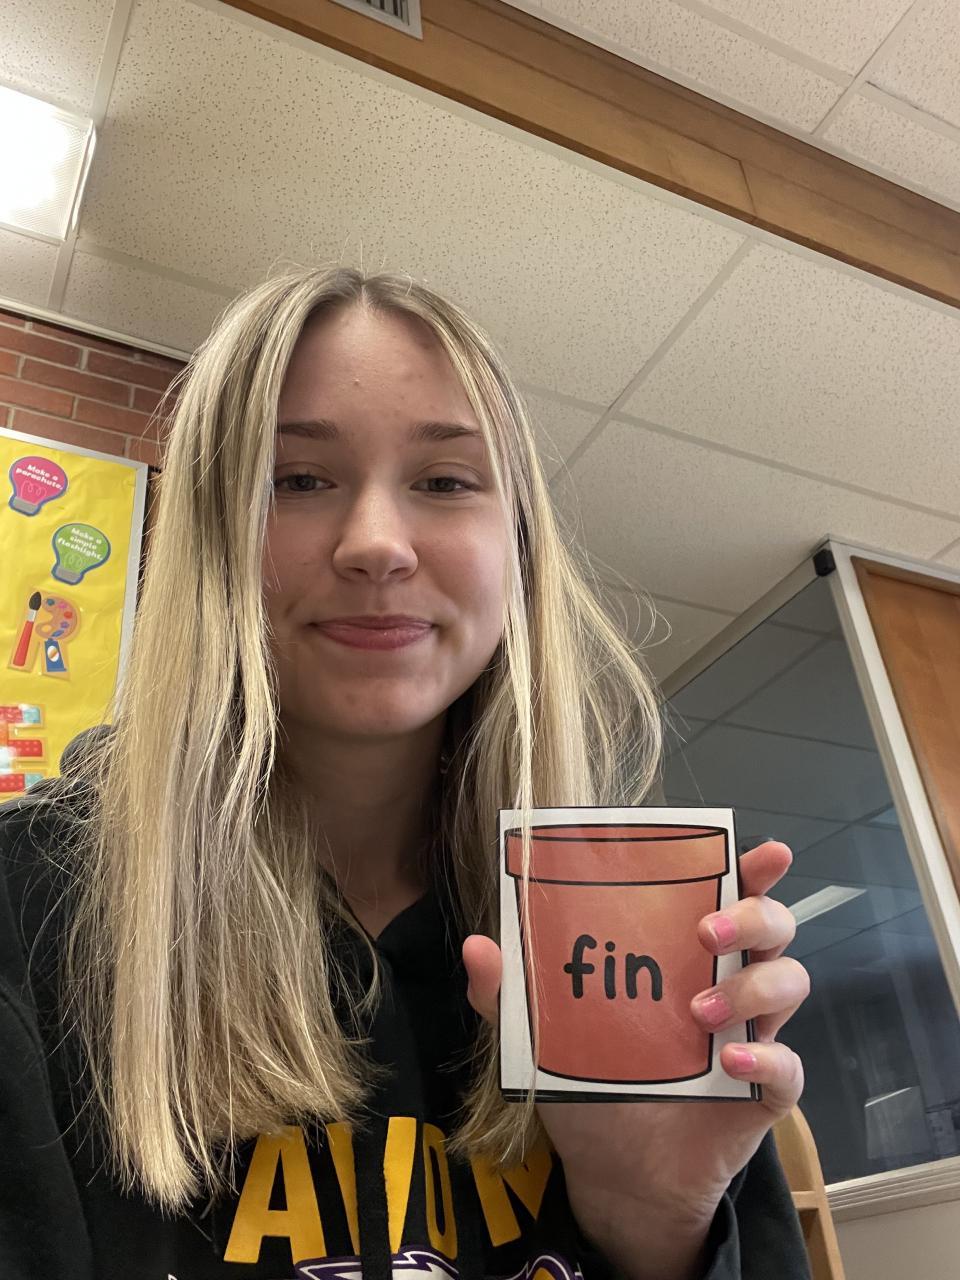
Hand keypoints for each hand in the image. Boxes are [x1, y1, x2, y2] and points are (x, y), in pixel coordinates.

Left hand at [462, 841, 808, 1273]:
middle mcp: (728, 980)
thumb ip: (509, 991)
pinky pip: (788, 1066)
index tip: (762, 852)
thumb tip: (477, 946)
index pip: (730, 893)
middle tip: (704, 932)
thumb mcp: (542, 1032)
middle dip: (752, 917)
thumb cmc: (590, 1080)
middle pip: (773, 927)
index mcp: (685, 951)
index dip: (753, 868)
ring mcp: (752, 1033)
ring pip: (790, 983)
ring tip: (697, 1013)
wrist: (615, 1170)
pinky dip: (768, 1058)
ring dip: (752, 987)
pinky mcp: (764, 1091)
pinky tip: (730, 1062)